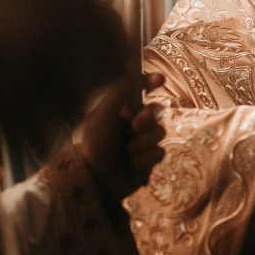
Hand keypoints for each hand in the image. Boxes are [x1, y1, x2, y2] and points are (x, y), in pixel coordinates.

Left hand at [80, 72, 165, 203]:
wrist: (96, 180)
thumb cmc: (95, 147)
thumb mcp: (102, 116)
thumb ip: (118, 94)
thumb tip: (134, 74)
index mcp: (120, 112)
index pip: (139, 92)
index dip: (150, 82)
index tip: (159, 79)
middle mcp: (133, 125)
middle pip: (155, 111)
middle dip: (147, 118)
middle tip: (134, 125)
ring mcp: (142, 143)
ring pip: (160, 133)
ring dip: (144, 141)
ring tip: (129, 151)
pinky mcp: (149, 160)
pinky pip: (159, 153)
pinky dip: (146, 158)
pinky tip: (133, 164)